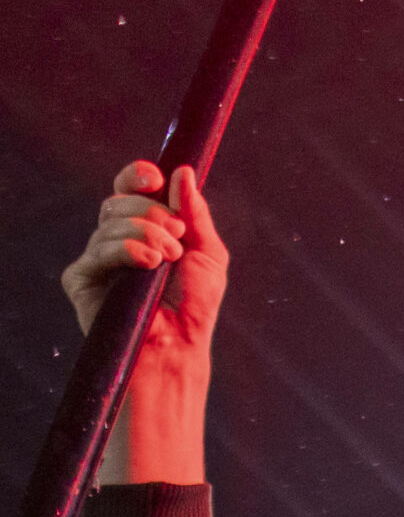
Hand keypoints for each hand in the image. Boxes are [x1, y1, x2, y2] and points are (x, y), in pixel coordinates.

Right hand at [63, 163, 226, 351]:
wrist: (178, 345)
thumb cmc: (195, 303)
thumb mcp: (207, 251)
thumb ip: (195, 212)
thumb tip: (183, 171)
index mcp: (146, 227)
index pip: (129, 188)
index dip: (137, 176)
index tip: (154, 179)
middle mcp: (117, 239)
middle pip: (119, 200)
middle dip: (152, 212)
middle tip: (177, 236)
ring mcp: (98, 260)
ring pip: (109, 222)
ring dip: (147, 234)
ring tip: (167, 259)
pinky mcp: (82, 281)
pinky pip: (97, 251)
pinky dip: (126, 250)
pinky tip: (148, 264)